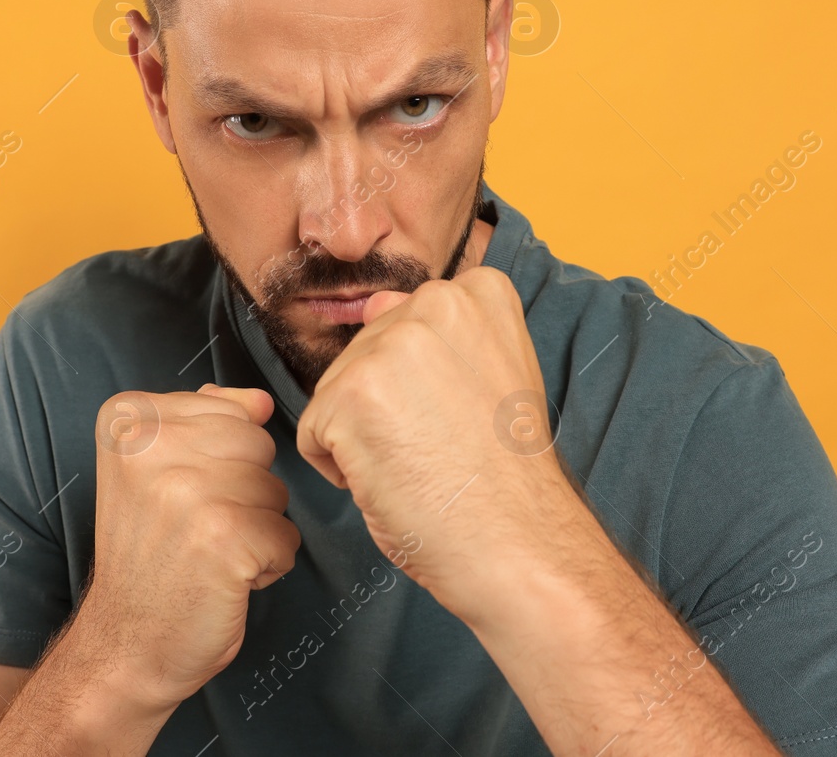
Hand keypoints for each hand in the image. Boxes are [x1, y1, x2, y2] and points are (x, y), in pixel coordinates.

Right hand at [73, 385, 300, 716]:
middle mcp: (150, 444)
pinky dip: (268, 565)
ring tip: (207, 553)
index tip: (175, 499)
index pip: (230, 412)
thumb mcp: (158, 469)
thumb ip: (206, 421)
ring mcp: (188, 490)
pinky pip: (286, 535)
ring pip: (276, 489)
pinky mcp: (224, 535)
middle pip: (257, 445)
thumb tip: (258, 401)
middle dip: (245, 491)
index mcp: (128, 417)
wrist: (126, 642)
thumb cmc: (150, 555)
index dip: (219, 462)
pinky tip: (223, 579)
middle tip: (194, 529)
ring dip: (257, 528)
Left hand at [296, 266, 572, 623]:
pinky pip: (314, 434)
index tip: (462, 417)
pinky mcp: (351, 392)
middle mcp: (435, 302)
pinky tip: (397, 482)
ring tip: (422, 465)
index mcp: (478, 293)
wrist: (521, 545)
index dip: (423, 385)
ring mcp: (390, 344)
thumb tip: (373, 302)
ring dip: (363, 438)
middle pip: (365, 354)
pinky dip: (342, 471)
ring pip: (336, 392)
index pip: (405, 323)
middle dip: (387, 408)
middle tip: (443, 448)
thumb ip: (435, 336)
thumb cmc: (508, 478)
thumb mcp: (488, 378)